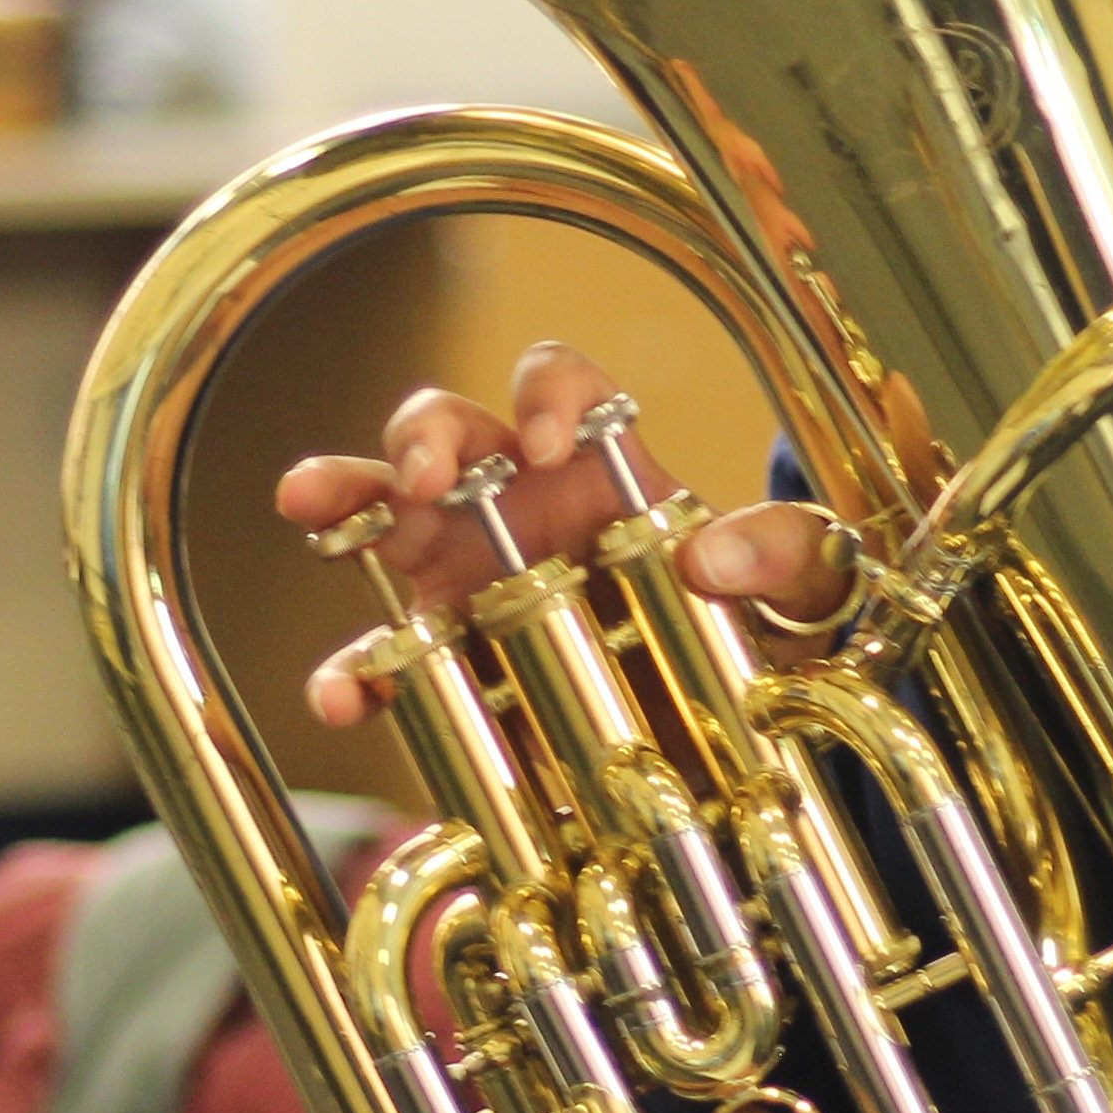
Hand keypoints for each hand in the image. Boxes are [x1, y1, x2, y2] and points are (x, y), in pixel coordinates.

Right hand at [270, 343, 864, 728]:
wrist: (739, 727)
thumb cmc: (762, 625)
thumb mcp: (804, 587)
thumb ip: (781, 555)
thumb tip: (710, 556)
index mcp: (602, 465)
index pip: (560, 385)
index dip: (545, 394)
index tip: (545, 442)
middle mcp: (520, 502)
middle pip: (450, 428)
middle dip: (424, 435)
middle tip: (424, 476)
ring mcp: (471, 575)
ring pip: (386, 513)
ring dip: (344, 496)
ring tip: (309, 500)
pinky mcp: (451, 659)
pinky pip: (383, 660)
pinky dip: (353, 674)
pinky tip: (341, 697)